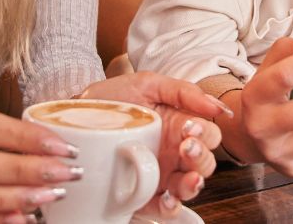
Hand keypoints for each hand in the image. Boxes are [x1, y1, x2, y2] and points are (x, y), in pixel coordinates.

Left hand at [78, 72, 225, 213]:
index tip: (189, 128)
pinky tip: (168, 200)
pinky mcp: (142, 193)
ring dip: (191, 185)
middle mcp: (174, 153)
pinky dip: (169, 208)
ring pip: (188, 187)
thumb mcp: (148, 84)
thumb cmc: (114, 97)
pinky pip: (163, 207)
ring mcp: (159, 174)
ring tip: (187, 179)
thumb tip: (217, 107)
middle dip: (200, 158)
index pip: (208, 135)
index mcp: (180, 127)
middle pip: (203, 163)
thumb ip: (184, 92)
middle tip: (185, 147)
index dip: (206, 134)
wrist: (75, 114)